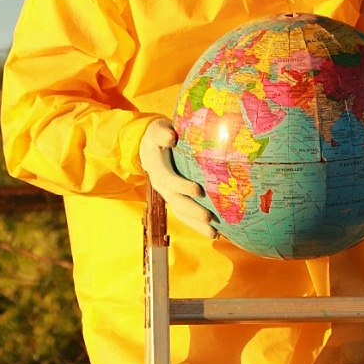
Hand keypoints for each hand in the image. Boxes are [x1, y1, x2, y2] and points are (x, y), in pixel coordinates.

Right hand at [139, 118, 217, 238]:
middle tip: (210, 219)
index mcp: (158, 170)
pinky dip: (198, 224)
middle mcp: (162, 186)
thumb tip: (171, 136)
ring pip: (182, 213)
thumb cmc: (158, 136)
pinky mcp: (176, 198)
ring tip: (215, 234)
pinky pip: (186, 214)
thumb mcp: (157, 130)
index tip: (198, 190)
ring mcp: (169, 195)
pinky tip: (215, 231)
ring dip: (197, 225)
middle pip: (177, 203)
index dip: (182, 186)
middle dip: (193, 212)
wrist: (149, 147)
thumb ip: (162, 133)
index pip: (170, 181)